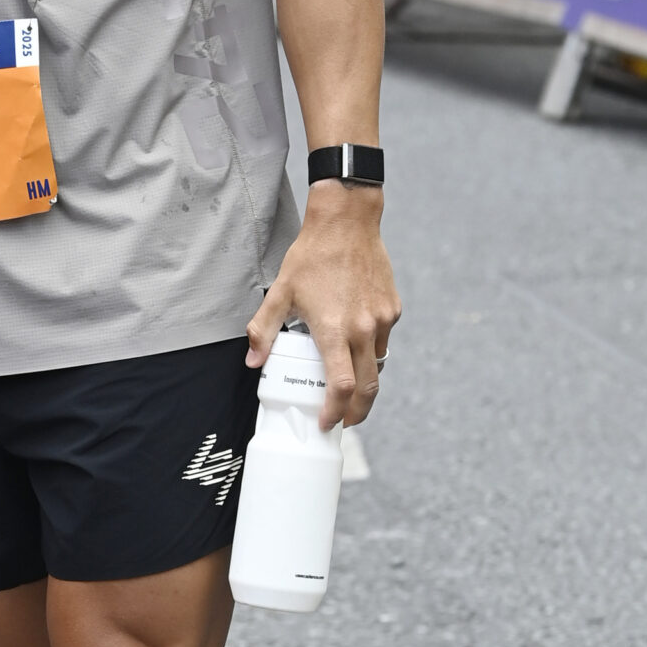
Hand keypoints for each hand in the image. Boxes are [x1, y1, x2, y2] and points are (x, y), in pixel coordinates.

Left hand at [246, 185, 399, 429]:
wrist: (347, 223)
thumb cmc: (312, 256)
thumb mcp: (280, 293)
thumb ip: (264, 330)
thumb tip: (254, 361)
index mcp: (334, 330)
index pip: (341, 386)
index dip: (335, 411)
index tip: (327, 423)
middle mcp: (363, 329)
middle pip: (368, 387)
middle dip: (357, 412)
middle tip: (344, 421)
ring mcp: (382, 319)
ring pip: (378, 365)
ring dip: (366, 383)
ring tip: (349, 390)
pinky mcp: (393, 309)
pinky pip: (384, 341)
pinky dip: (372, 352)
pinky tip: (356, 348)